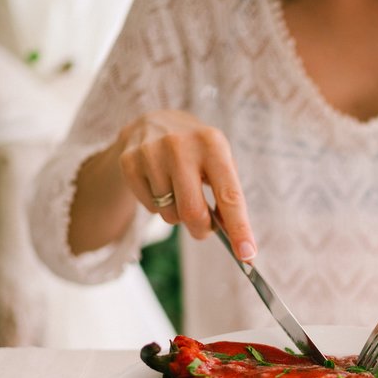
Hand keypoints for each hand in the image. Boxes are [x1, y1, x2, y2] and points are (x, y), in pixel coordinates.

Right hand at [118, 109, 256, 260]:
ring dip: (179, 215)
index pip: (229, 195)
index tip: (247, 255)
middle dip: (202, 230)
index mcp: (212, 144)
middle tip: (205, 229)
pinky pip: (150, 208)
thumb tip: (234, 237)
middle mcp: (180, 145)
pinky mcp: (129, 162)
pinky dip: (159, 206)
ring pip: (170, 214)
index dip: (239, 228)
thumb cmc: (197, 151)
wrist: (153, 122)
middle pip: (193, 212)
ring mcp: (151, 153)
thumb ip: (227, 195)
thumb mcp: (219, 159)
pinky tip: (160, 184)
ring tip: (179, 192)